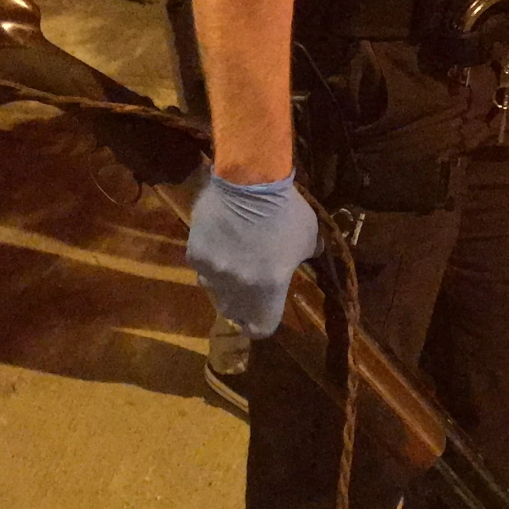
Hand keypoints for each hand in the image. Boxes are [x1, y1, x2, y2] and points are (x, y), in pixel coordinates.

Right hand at [186, 166, 319, 338]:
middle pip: (233, 311)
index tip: (262, 313)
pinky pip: (202, 266)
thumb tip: (312, 256)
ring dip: (222, 282)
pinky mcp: (195, 254)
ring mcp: (213, 272)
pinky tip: (217, 242)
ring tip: (231, 261)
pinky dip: (209, 259)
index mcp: (269, 290)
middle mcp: (238, 289)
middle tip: (246, 286)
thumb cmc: (285, 210)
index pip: (260, 328)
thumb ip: (309, 255)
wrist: (249, 180)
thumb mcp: (309, 237)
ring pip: (213, 290)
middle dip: (240, 304)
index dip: (261, 323)